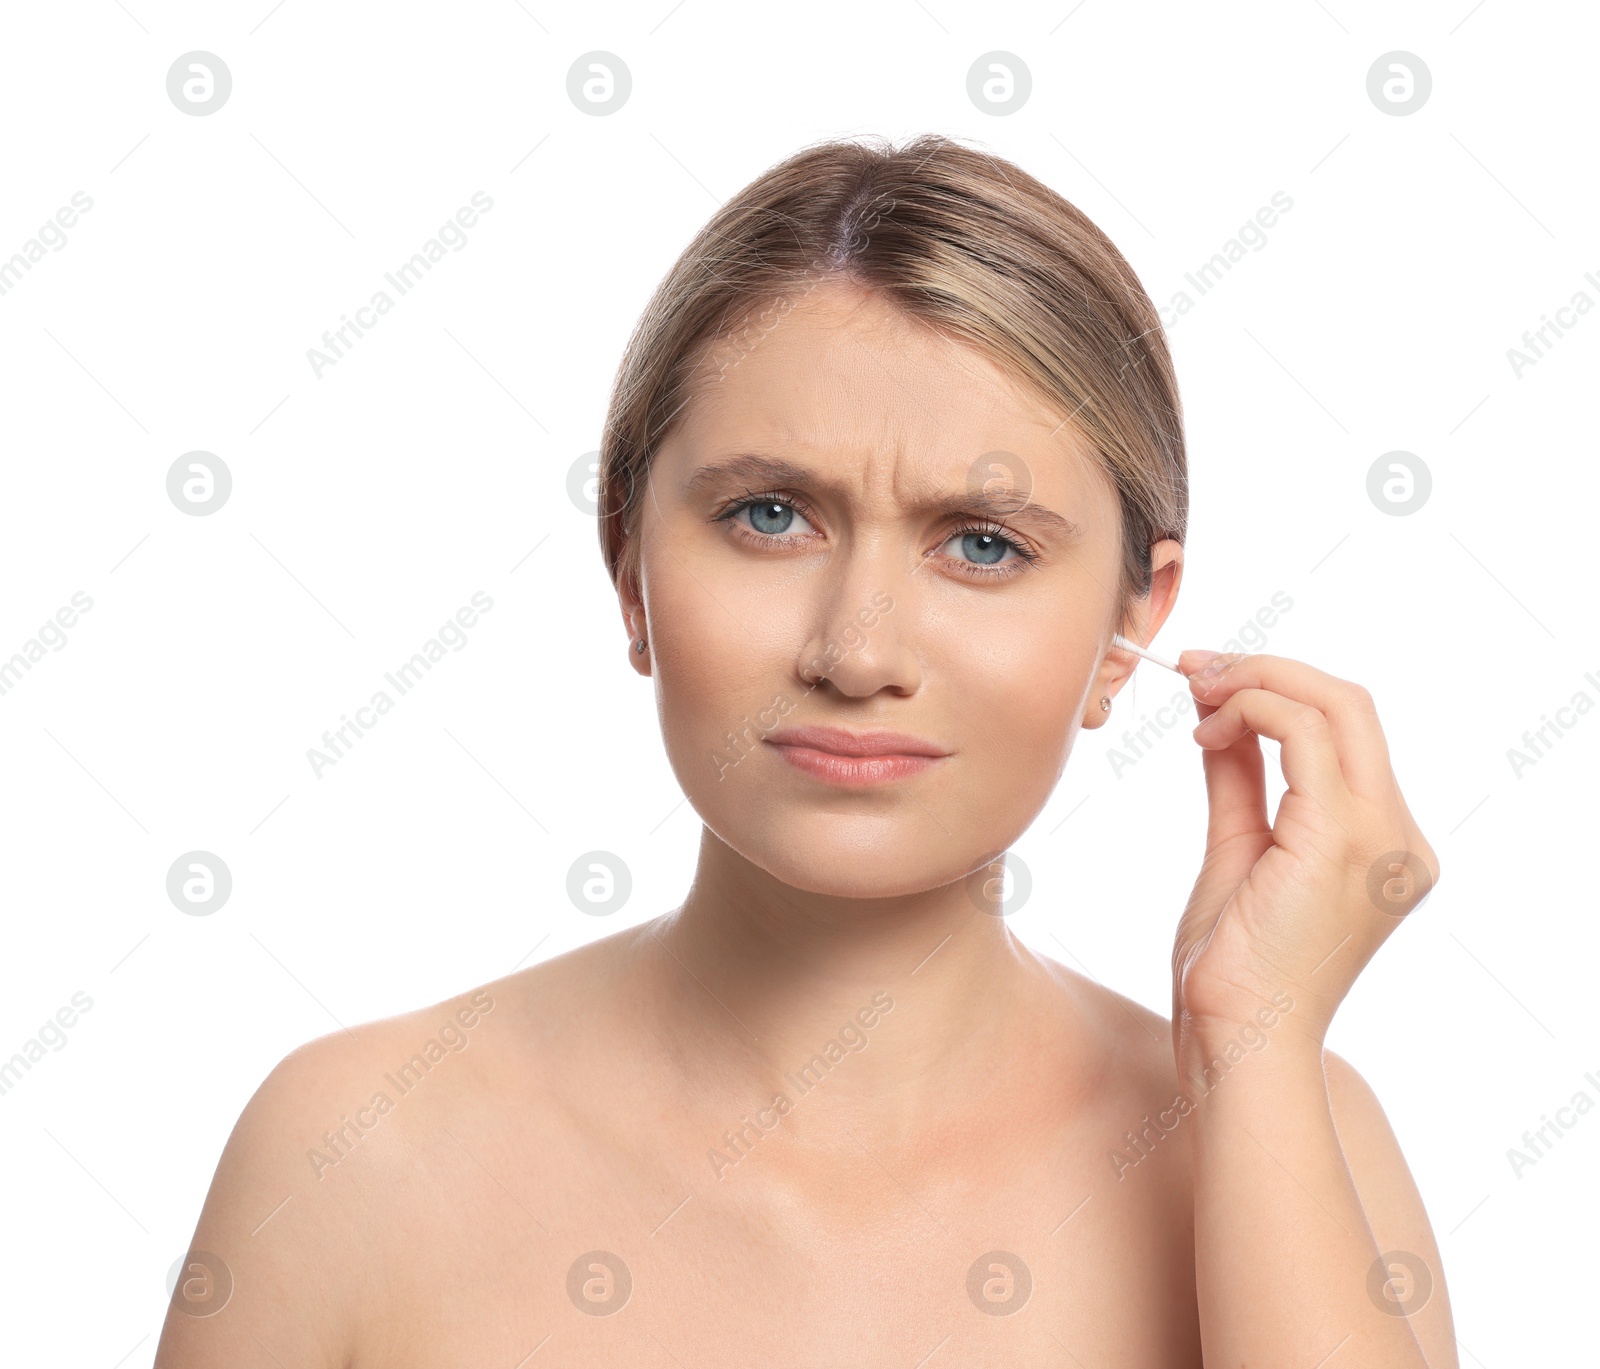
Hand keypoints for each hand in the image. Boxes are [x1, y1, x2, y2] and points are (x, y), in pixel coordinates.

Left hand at [1168, 650, 1438, 1056]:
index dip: (1277, 688)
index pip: (1348, 729)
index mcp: (1385, 843)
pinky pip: (1303, 736)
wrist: (1236, 1039)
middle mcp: (1400, 837)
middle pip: (1351, 703)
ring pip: (1334, 705)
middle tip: (1196, 669)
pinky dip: (1251, 712)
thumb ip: (1239, 782)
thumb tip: (1223, 718)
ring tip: (1195, 693)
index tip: (1207, 682)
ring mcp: (1380, 838)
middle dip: (1268, 670)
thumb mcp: (1237, 850)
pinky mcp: (1341, 840)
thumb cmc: (1232, 967)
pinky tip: (1208, 732)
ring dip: (1254, 684)